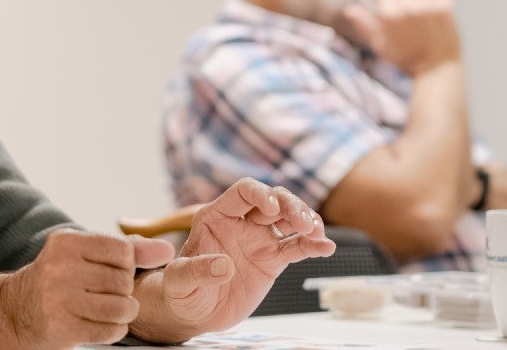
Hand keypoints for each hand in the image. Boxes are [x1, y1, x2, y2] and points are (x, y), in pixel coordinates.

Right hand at [0, 229, 173, 349]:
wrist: (15, 311)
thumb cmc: (59, 279)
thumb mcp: (86, 256)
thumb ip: (129, 251)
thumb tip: (166, 251)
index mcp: (66, 242)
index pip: (123, 251)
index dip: (126, 265)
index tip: (111, 271)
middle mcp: (59, 267)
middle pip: (124, 280)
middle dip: (125, 291)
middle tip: (109, 293)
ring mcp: (58, 299)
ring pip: (121, 307)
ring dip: (125, 313)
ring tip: (113, 310)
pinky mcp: (62, 328)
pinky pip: (110, 331)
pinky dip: (114, 330)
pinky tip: (101, 324)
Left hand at [129, 178, 334, 342]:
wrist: (195, 313)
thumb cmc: (180, 291)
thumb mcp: (179, 281)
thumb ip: (197, 271)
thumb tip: (224, 266)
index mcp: (216, 216)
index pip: (242, 192)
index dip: (259, 194)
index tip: (272, 209)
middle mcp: (241, 222)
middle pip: (273, 200)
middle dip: (291, 206)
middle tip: (303, 224)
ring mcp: (259, 240)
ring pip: (289, 219)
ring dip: (307, 220)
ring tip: (317, 233)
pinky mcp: (272, 261)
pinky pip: (296, 248)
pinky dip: (313, 246)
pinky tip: (326, 248)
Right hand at [343, 0, 460, 74]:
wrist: (436, 70)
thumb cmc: (405, 59)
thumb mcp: (380, 45)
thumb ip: (364, 24)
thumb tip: (349, 9)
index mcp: (389, 15)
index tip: (390, 1)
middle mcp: (407, 7)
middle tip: (405, 0)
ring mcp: (428, 6)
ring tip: (420, 1)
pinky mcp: (445, 8)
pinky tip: (433, 5)